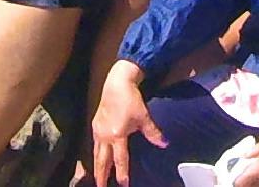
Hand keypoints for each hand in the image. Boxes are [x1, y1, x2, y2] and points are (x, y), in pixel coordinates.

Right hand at [92, 62, 163, 186]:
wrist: (117, 82)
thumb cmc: (131, 99)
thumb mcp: (144, 117)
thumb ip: (153, 133)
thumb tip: (164, 144)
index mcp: (117, 136)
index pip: (120, 160)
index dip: (122, 174)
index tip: (124, 185)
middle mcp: (105, 136)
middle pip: (102, 161)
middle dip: (102, 176)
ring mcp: (98, 131)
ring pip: (96, 154)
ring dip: (97, 168)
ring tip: (98, 179)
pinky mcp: (95, 125)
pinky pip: (94, 145)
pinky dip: (95, 155)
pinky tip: (97, 159)